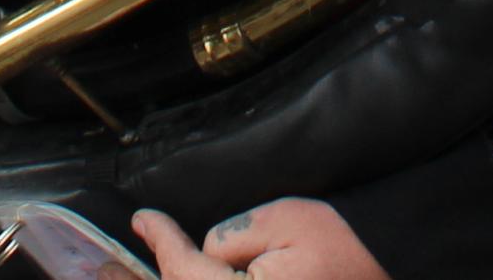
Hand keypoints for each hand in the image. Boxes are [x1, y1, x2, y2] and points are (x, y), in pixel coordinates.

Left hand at [133, 201, 386, 279]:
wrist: (391, 266)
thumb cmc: (344, 244)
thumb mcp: (285, 220)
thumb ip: (231, 237)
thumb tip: (201, 254)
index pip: (186, 270)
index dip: (161, 242)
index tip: (143, 219)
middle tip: (101, 270)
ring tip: (124, 278)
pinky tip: (186, 279)